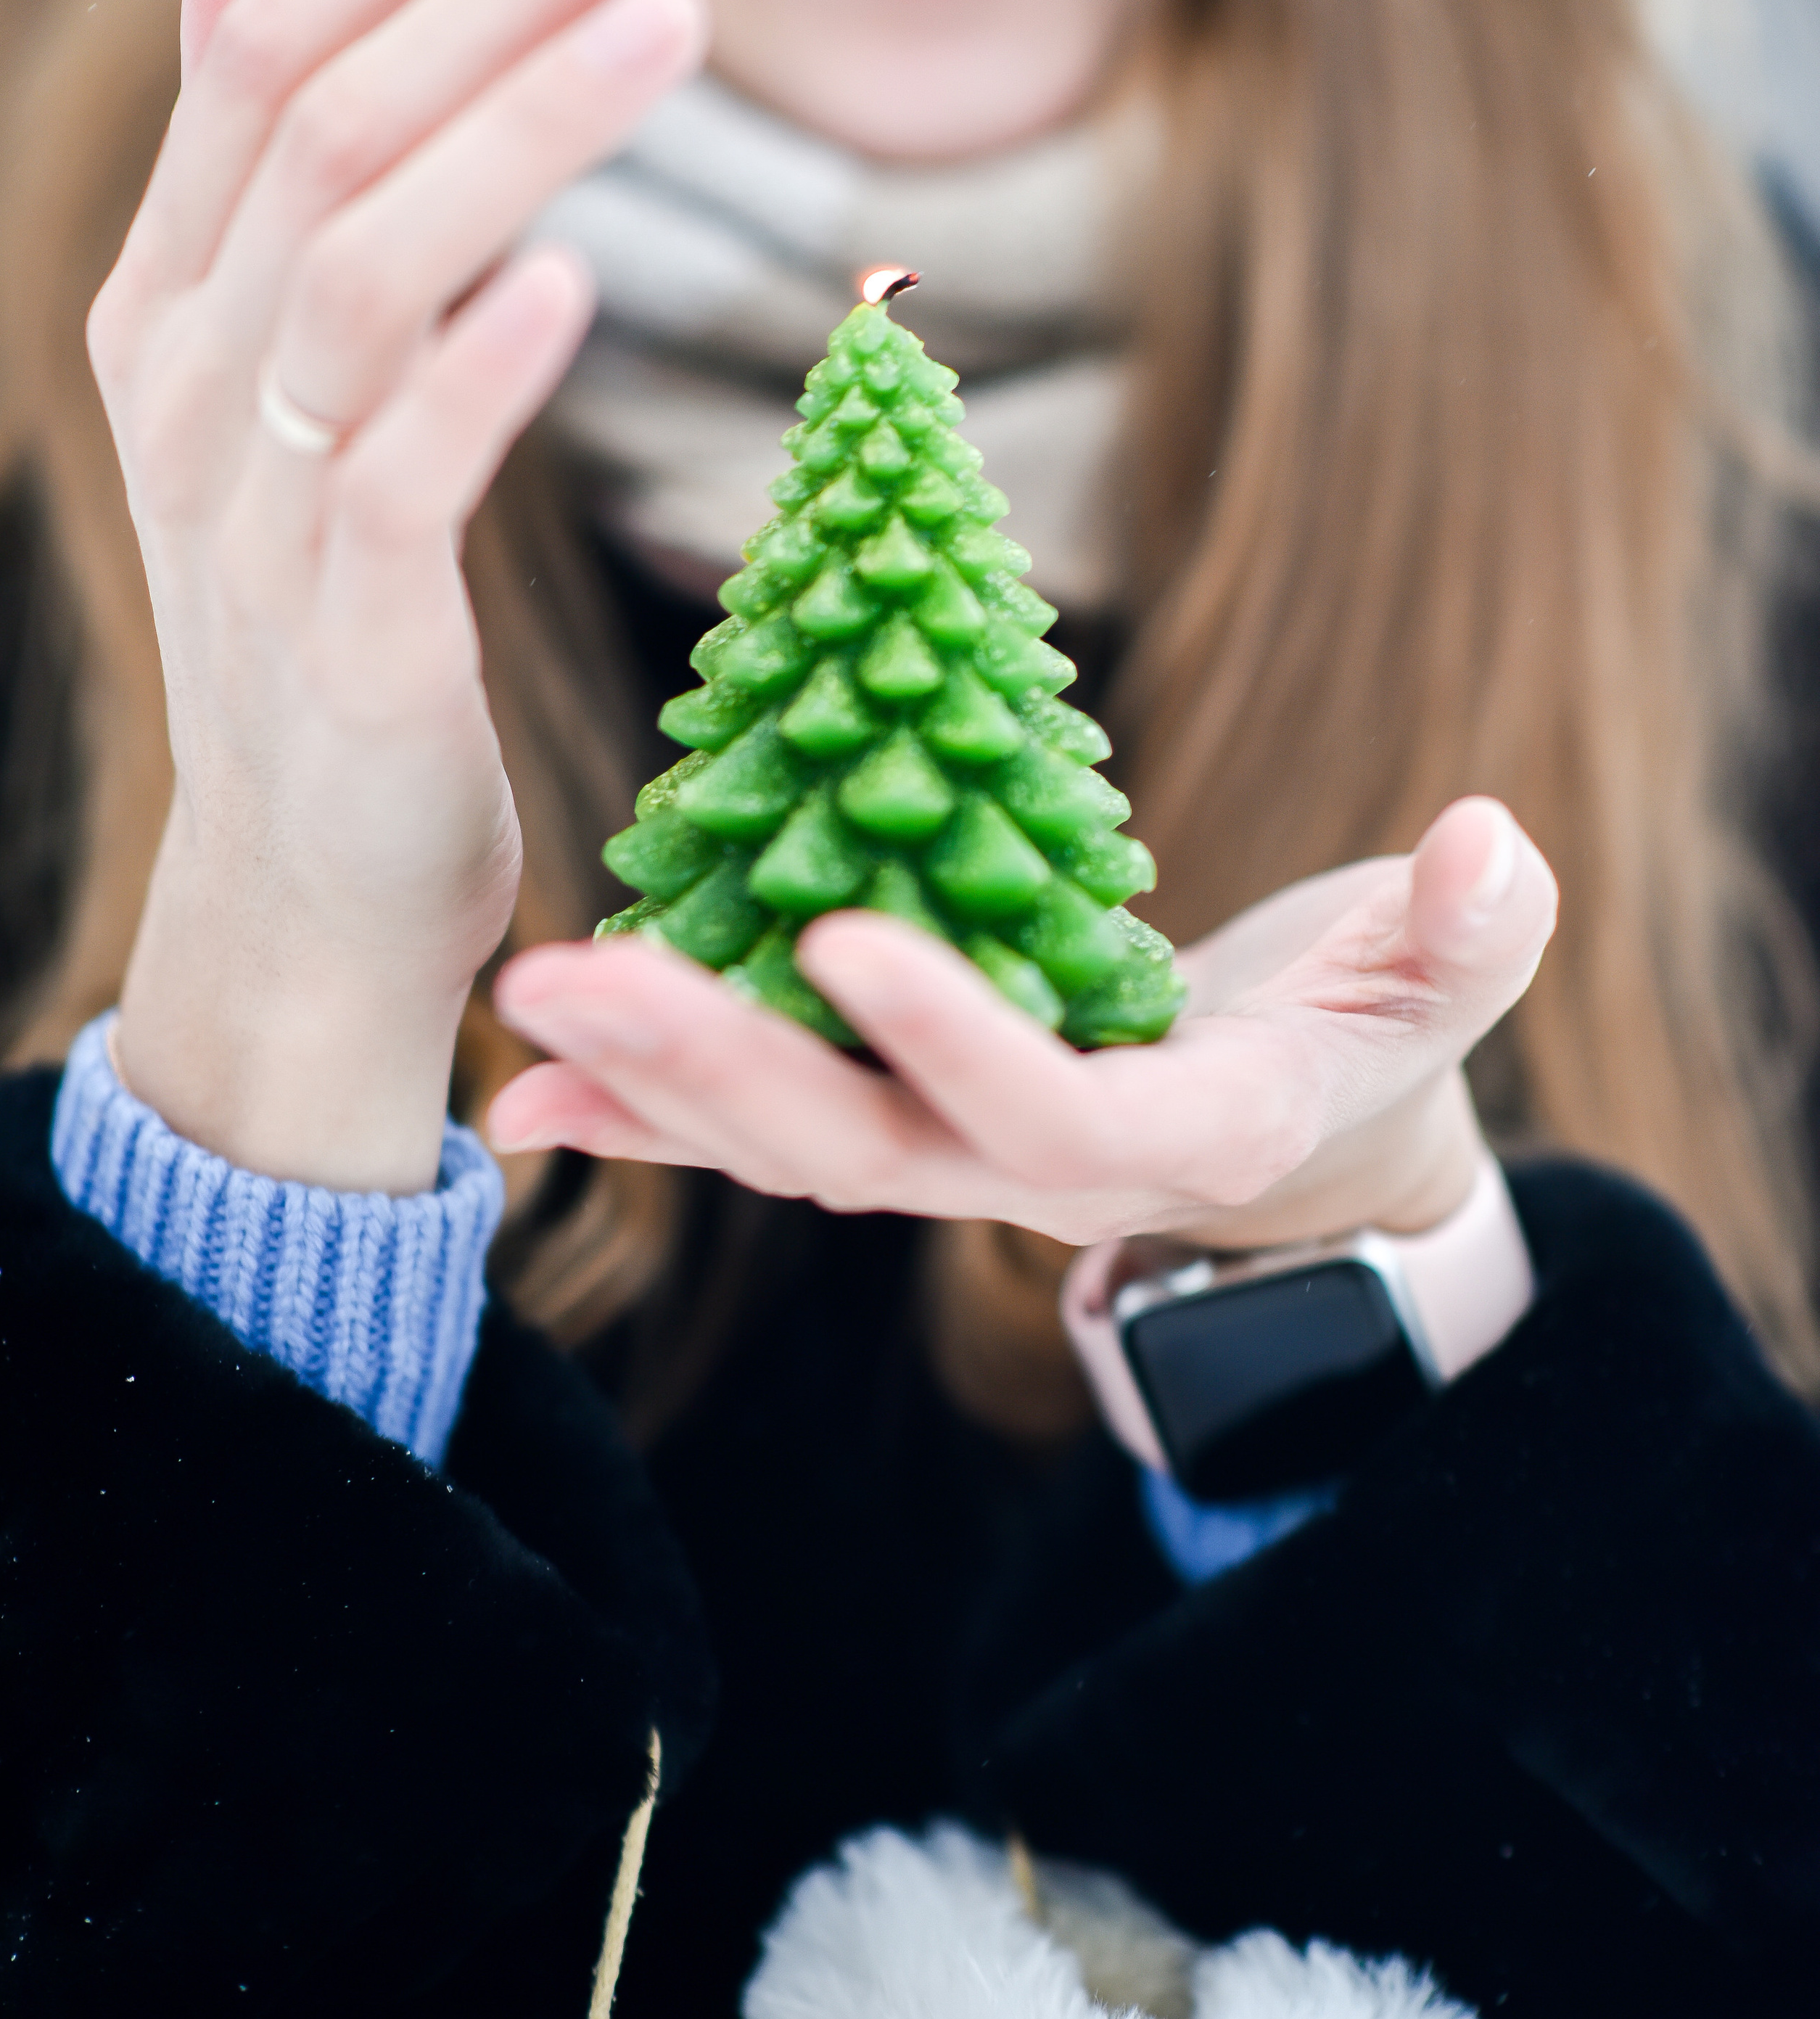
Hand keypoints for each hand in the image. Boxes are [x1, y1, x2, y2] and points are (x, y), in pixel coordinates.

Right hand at [98, 0, 715, 1188]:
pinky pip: (400, 477)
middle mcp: (185, 384)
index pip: (275, 51)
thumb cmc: (324, 609)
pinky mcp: (348, 640)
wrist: (304, 884)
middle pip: (328, 122)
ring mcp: (253, 513)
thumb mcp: (265, 379)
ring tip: (673, 15)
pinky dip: (484, 368)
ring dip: (522, 124)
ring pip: (365, 264)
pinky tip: (581, 277)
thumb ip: (253, 175)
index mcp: (166, 299)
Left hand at [488, 796, 1556, 1247]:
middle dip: (720, 1068)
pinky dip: (647, 1120)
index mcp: (1177, 1135)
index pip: (1055, 1114)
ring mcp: (953, 1157)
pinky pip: (757, 1136)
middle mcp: (1035, 1171)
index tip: (846, 941)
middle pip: (866, 1144)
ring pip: (786, 1139)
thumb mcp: (1440, 989)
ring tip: (526, 1008)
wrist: (1294, 1134)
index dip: (957, 1043)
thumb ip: (1470, 938)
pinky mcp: (897, 1123)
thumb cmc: (1370, 1034)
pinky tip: (530, 1094)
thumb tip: (1491, 847)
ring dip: (651, 1080)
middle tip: (579, 981)